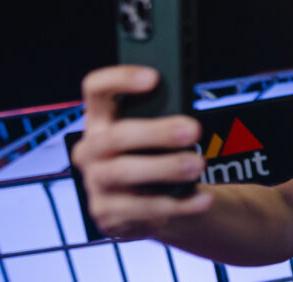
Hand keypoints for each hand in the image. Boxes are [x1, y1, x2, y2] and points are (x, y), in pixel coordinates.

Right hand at [71, 65, 212, 237]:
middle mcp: (90, 151)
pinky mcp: (108, 214)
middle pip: (114, 136)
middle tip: (193, 130)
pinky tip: (202, 199)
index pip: (96, 90)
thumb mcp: (153, 137)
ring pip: (123, 173)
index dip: (119, 79)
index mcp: (100, 121)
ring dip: (165, 168)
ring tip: (198, 165)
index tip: (154, 77)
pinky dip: (178, 204)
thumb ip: (162, 121)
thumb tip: (189, 119)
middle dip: (156, 132)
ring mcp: (95, 184)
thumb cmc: (152, 158)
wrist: (146, 207)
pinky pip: (142, 210)